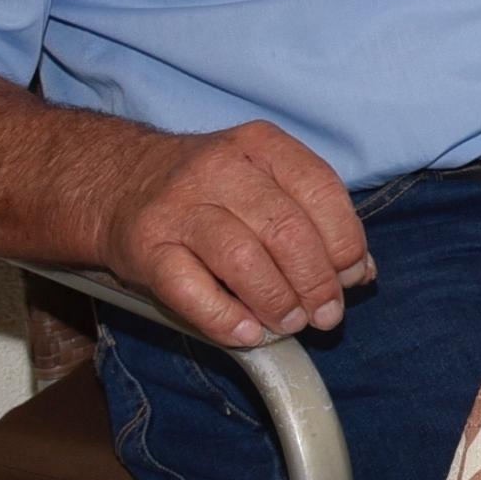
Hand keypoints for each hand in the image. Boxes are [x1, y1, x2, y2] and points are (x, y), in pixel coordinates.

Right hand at [95, 121, 372, 348]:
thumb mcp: (267, 183)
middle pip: (285, 229)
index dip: (345, 241)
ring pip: (241, 258)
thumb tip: (361, 273)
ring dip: (276, 301)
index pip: (321, 189)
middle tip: (325, 314)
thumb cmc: (212, 190)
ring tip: (290, 323)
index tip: (351, 277)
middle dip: (316, 281)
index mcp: (261, 145)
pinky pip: (188, 289)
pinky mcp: (145, 247)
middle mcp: (220, 169)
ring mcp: (178, 207)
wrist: (119, 182)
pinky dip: (224, 318)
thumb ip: (316, 220)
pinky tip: (247, 334)